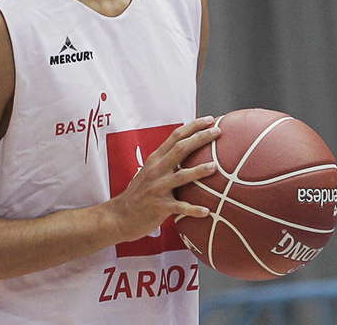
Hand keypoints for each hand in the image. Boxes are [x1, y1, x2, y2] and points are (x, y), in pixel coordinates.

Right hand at [106, 116, 219, 241]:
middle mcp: (156, 170)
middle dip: (200, 138)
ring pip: (181, 176)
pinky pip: (179, 207)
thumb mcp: (151, 171)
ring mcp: (157, 188)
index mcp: (156, 159)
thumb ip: (167, 161)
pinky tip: (207, 211)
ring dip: (199, 171)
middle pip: (180, 149)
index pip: (175, 136)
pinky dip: (193, 209)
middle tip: (217, 132)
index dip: (193, 126)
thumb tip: (190, 151)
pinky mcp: (159, 207)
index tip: (210, 119)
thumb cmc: (140, 193)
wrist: (119, 216)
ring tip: (215, 167)